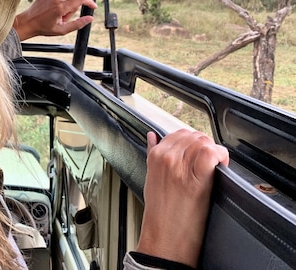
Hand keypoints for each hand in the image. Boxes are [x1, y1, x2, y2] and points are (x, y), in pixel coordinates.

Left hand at [12, 0, 96, 40]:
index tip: (93, 6)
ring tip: (52, 16)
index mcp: (60, 7)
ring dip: (62, 8)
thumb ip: (78, 24)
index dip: (89, 2)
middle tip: (60, 20)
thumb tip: (90, 18)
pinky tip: (49, 10)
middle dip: (69, 11)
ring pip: (65, 0)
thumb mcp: (62, 30)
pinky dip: (56, 4)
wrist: (27, 22)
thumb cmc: (43, 28)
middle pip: (72, 3)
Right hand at [136, 129, 228, 267]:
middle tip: (208, 162)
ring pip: (203, 141)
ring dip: (214, 152)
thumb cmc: (160, 213)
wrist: (165, 237)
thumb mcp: (151, 178)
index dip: (193, 143)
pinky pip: (211, 154)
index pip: (179, 133)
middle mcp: (167, 157)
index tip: (198, 154)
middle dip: (204, 145)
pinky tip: (220, 168)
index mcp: (155, 156)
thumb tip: (153, 137)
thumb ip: (152, 154)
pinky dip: (220, 157)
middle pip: (194, 136)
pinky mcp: (196, 179)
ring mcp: (181, 167)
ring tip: (214, 167)